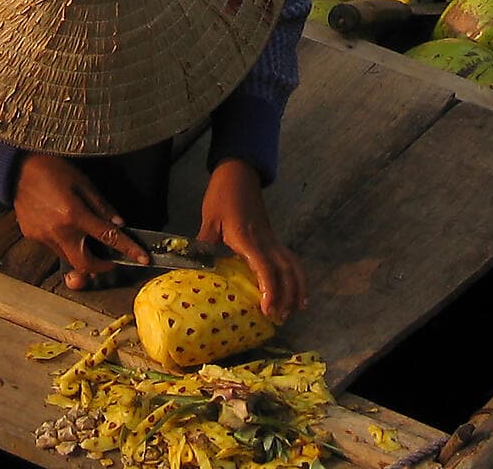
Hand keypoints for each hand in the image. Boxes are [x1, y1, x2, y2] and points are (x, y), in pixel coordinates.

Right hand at [12, 153, 149, 289]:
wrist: (16, 169)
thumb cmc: (51, 169)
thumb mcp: (82, 181)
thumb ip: (101, 205)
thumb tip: (118, 224)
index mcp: (74, 215)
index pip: (108, 237)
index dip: (128, 250)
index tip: (142, 259)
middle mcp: (58, 231)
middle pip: (83, 264)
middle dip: (100, 267)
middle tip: (109, 259)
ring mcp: (43, 236)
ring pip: (67, 257)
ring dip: (80, 252)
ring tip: (83, 235)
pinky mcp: (32, 236)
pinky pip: (52, 247)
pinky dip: (63, 242)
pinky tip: (62, 225)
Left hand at [199, 158, 305, 322]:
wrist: (238, 173)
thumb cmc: (222, 195)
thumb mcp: (209, 219)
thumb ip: (205, 243)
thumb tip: (195, 267)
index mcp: (248, 238)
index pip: (265, 267)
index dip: (269, 289)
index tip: (268, 310)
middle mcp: (265, 240)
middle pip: (285, 270)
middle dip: (287, 295)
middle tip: (280, 318)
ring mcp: (271, 238)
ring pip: (292, 264)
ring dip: (297, 287)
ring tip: (295, 309)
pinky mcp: (272, 237)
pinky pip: (289, 258)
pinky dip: (296, 275)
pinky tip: (297, 289)